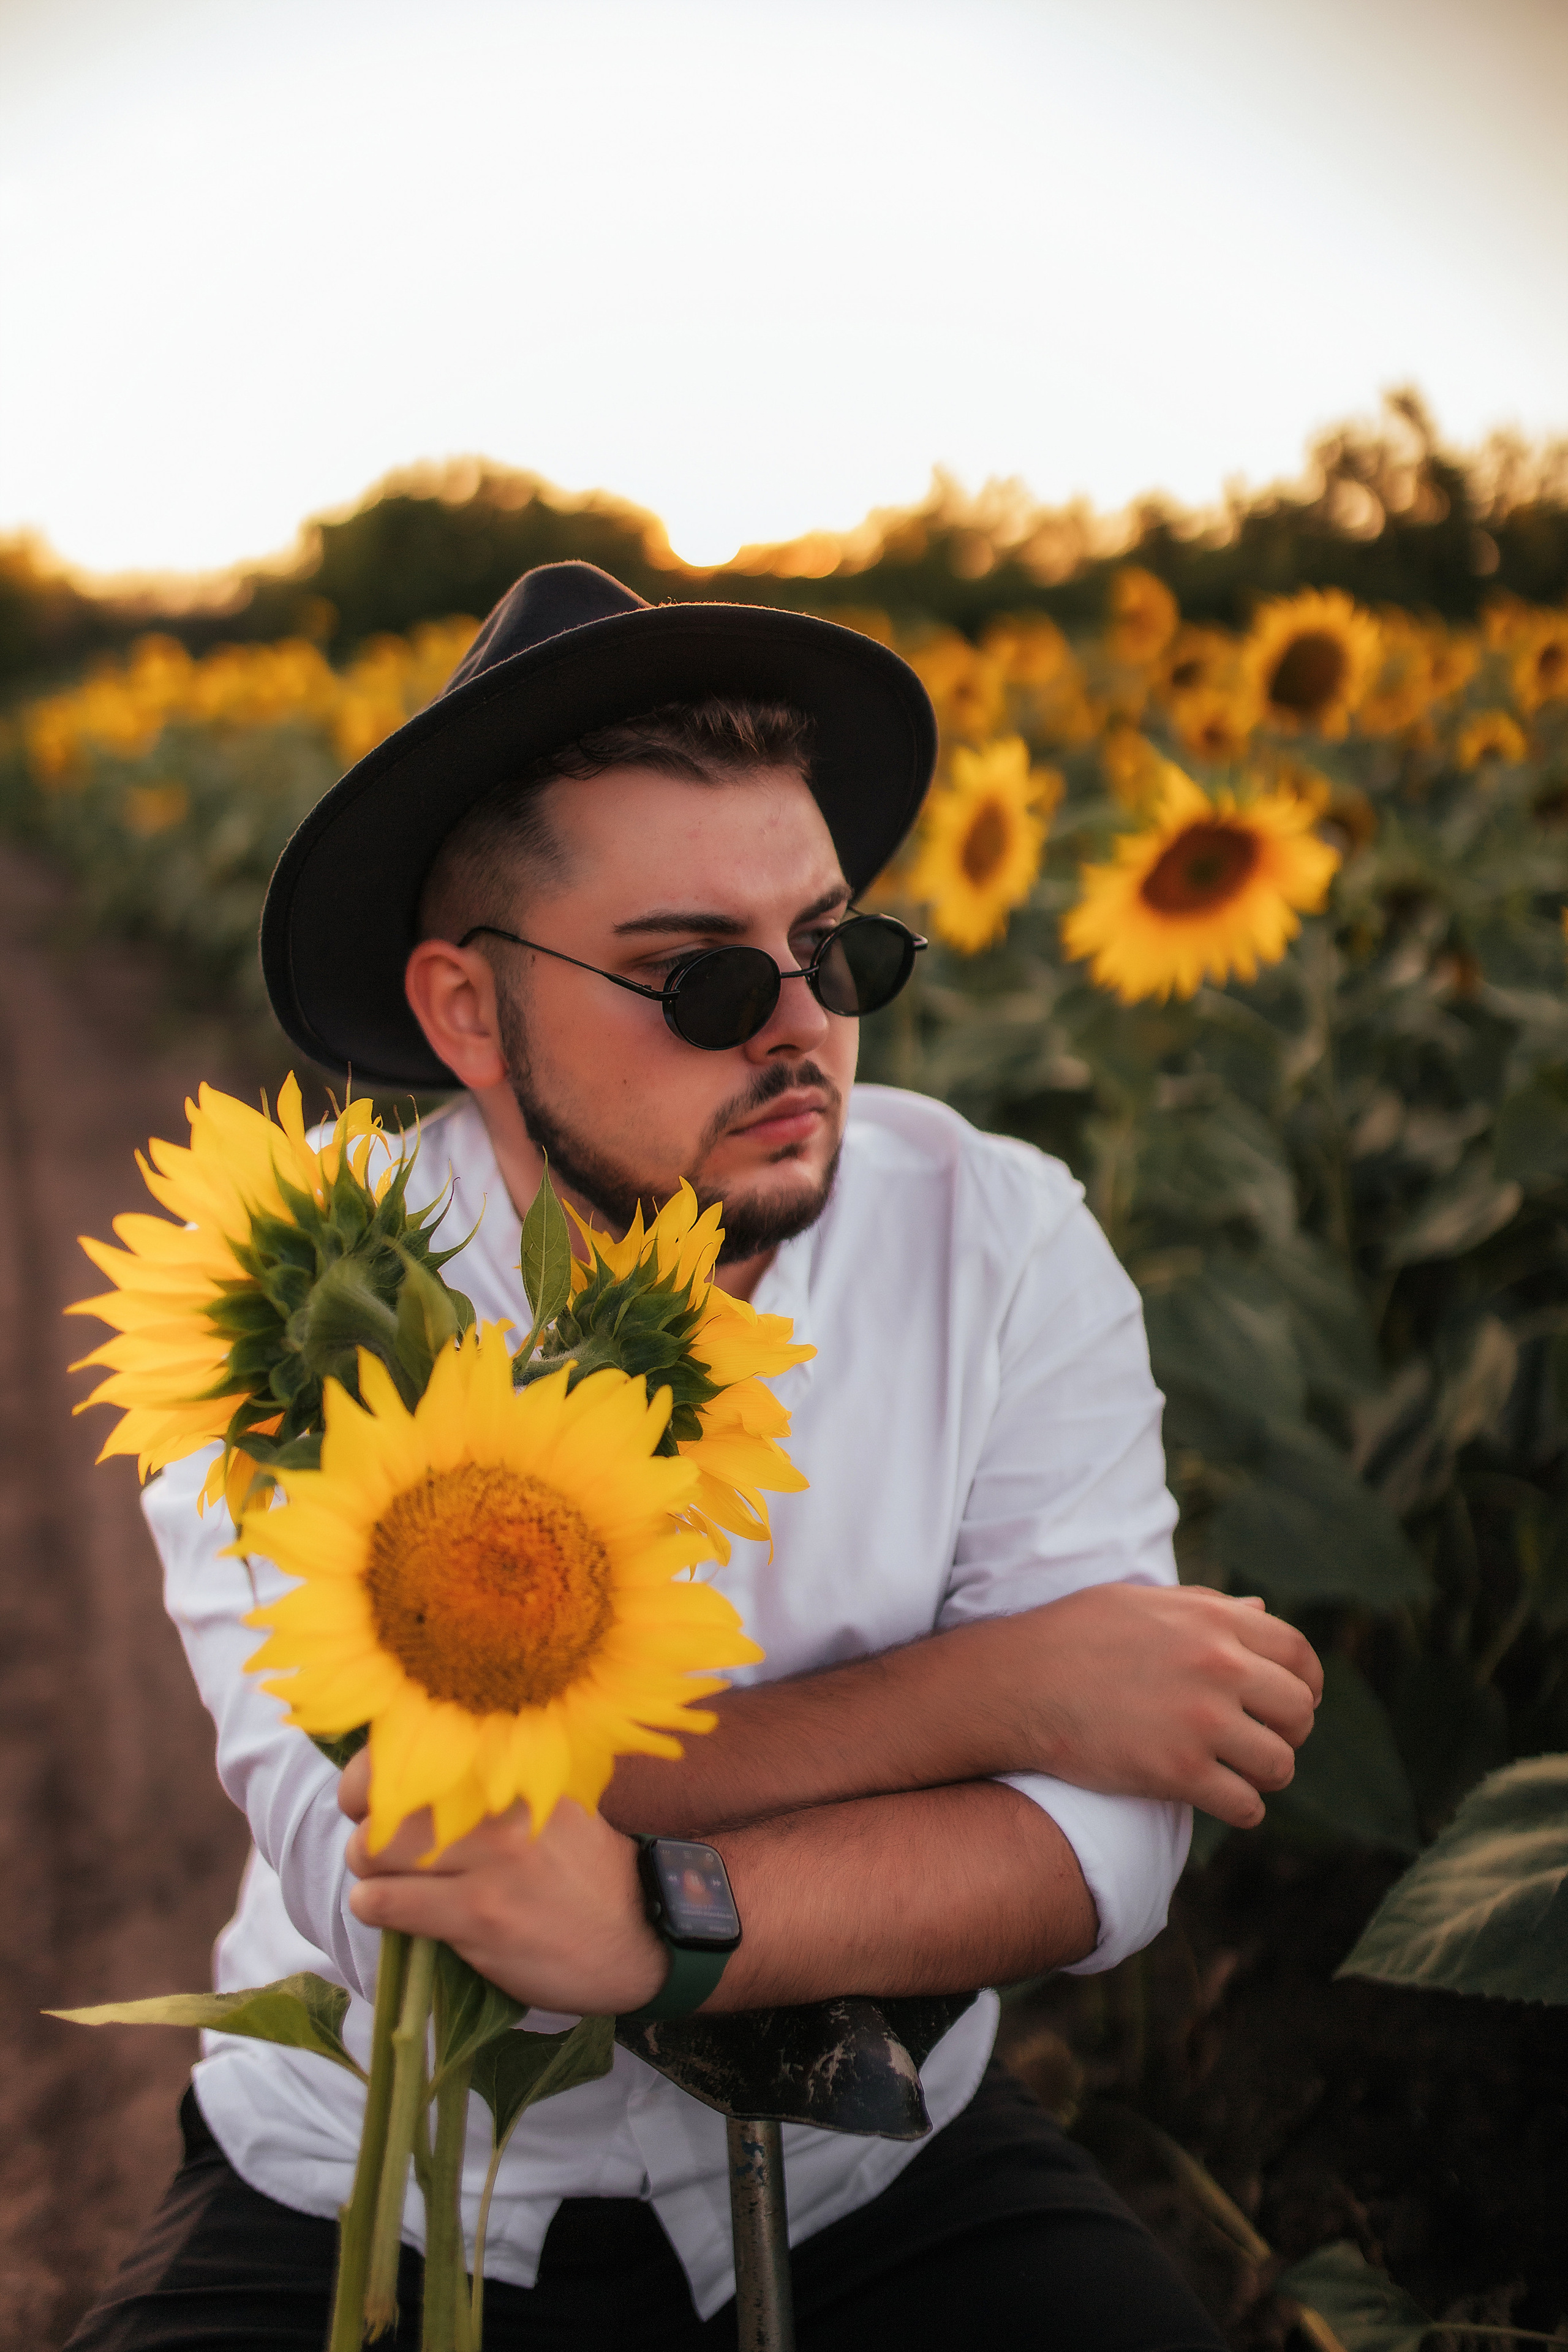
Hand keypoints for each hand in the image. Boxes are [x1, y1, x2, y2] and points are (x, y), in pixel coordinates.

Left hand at [338, 1751, 667, 2013]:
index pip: (413, 1745)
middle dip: (364, 1826)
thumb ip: (488, 1784)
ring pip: (371, 1850)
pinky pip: (385, 1903)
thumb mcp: (545, 1801)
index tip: (373, 1795)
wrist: (639, 1929)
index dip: (374, 1772)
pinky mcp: (479, 1915)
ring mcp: (487, 1860)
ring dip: (367, 1872)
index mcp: (512, 1767)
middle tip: (376, 1846)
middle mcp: (497, 1803)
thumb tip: (413, 1774)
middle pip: (380, 1797)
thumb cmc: (582, 1865)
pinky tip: (394, 1912)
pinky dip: (375, 1908)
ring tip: (389, 1883)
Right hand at [1012, 1582, 1321, 1826]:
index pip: (1297, 1653)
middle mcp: (1218, 1666)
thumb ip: (1207, 1606)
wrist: (1017, 1684)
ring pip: (1280, 1765)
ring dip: (1265, 1775)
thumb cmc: (1072, 1635)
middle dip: (1289, 1732)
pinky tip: (1217, 1799)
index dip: (1305, 1684)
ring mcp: (1200, 1721)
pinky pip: (1246, 1806)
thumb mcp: (1142, 1602)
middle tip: (1262, 1741)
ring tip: (1238, 1773)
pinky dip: (1241, 1809)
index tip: (1294, 1702)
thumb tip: (1260, 1612)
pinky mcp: (1178, 1772)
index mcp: (1213, 1620)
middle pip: (1299, 1712)